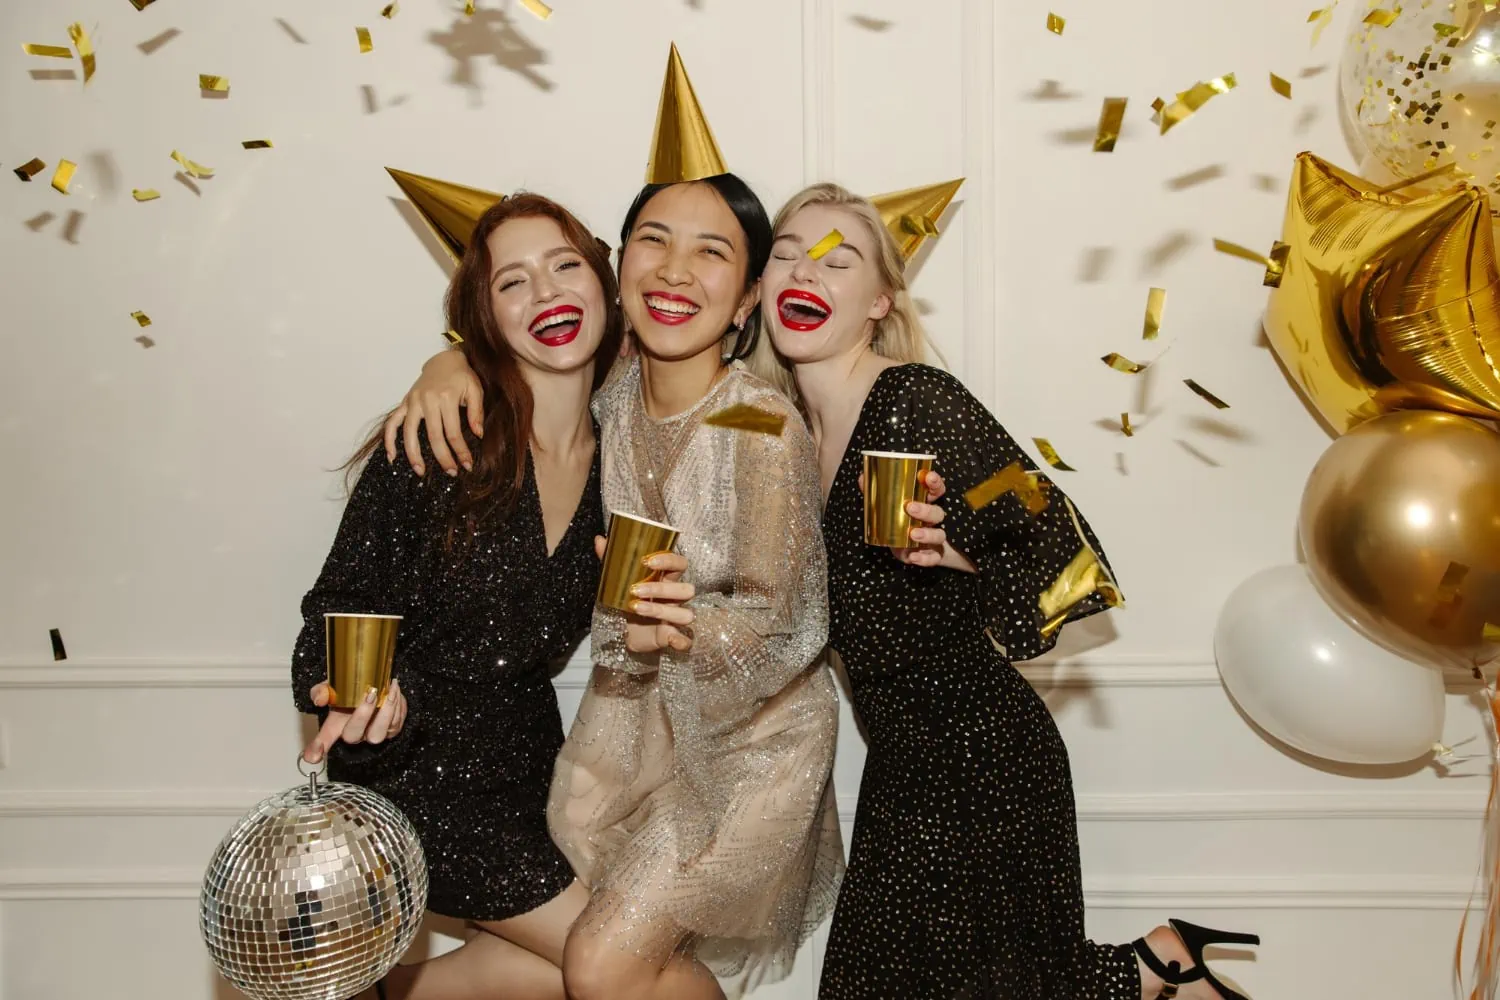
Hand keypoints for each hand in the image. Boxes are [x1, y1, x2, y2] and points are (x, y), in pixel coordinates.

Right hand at [302, 679, 406, 763]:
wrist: (377, 684)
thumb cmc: (352, 691)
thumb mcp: (333, 687)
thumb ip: (321, 691)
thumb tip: (320, 698)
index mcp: (337, 725)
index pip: (324, 739)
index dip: (317, 748)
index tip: (313, 755)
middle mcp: (356, 733)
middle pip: (354, 735)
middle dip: (362, 715)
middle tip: (369, 694)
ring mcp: (374, 733)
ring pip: (379, 732)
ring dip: (386, 710)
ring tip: (388, 690)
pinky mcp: (392, 729)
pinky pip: (396, 722)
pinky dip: (397, 705)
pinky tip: (394, 690)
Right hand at [382, 350, 483, 477]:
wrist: (445, 360)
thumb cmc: (462, 376)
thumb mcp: (475, 390)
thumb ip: (477, 412)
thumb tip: (478, 434)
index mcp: (446, 398)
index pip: (453, 432)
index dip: (460, 451)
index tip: (466, 465)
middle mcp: (427, 400)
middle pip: (433, 436)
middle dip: (442, 457)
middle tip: (450, 472)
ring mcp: (413, 401)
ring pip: (409, 432)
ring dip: (414, 454)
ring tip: (421, 471)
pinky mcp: (405, 402)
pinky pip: (392, 422)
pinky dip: (389, 439)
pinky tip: (392, 456)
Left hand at [594, 538, 694, 652]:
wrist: (626, 635)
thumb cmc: (629, 603)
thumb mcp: (618, 583)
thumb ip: (610, 562)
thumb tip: (600, 539)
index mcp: (667, 580)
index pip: (680, 564)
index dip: (669, 560)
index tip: (647, 561)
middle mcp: (675, 598)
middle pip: (686, 589)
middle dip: (661, 588)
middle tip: (634, 590)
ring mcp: (676, 618)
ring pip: (685, 613)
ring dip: (662, 610)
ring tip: (636, 608)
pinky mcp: (672, 637)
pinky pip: (685, 640)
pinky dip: (681, 640)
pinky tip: (671, 638)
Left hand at [857, 470, 949, 565]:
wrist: (913, 550)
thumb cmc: (900, 523)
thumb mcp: (888, 508)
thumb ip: (876, 494)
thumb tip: (862, 478)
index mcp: (925, 504)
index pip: (936, 490)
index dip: (935, 482)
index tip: (928, 477)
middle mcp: (932, 521)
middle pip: (937, 512)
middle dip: (926, 510)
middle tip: (910, 507)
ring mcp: (934, 539)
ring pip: (939, 535)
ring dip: (927, 534)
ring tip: (913, 534)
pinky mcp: (931, 555)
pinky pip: (934, 558)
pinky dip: (925, 558)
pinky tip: (913, 557)